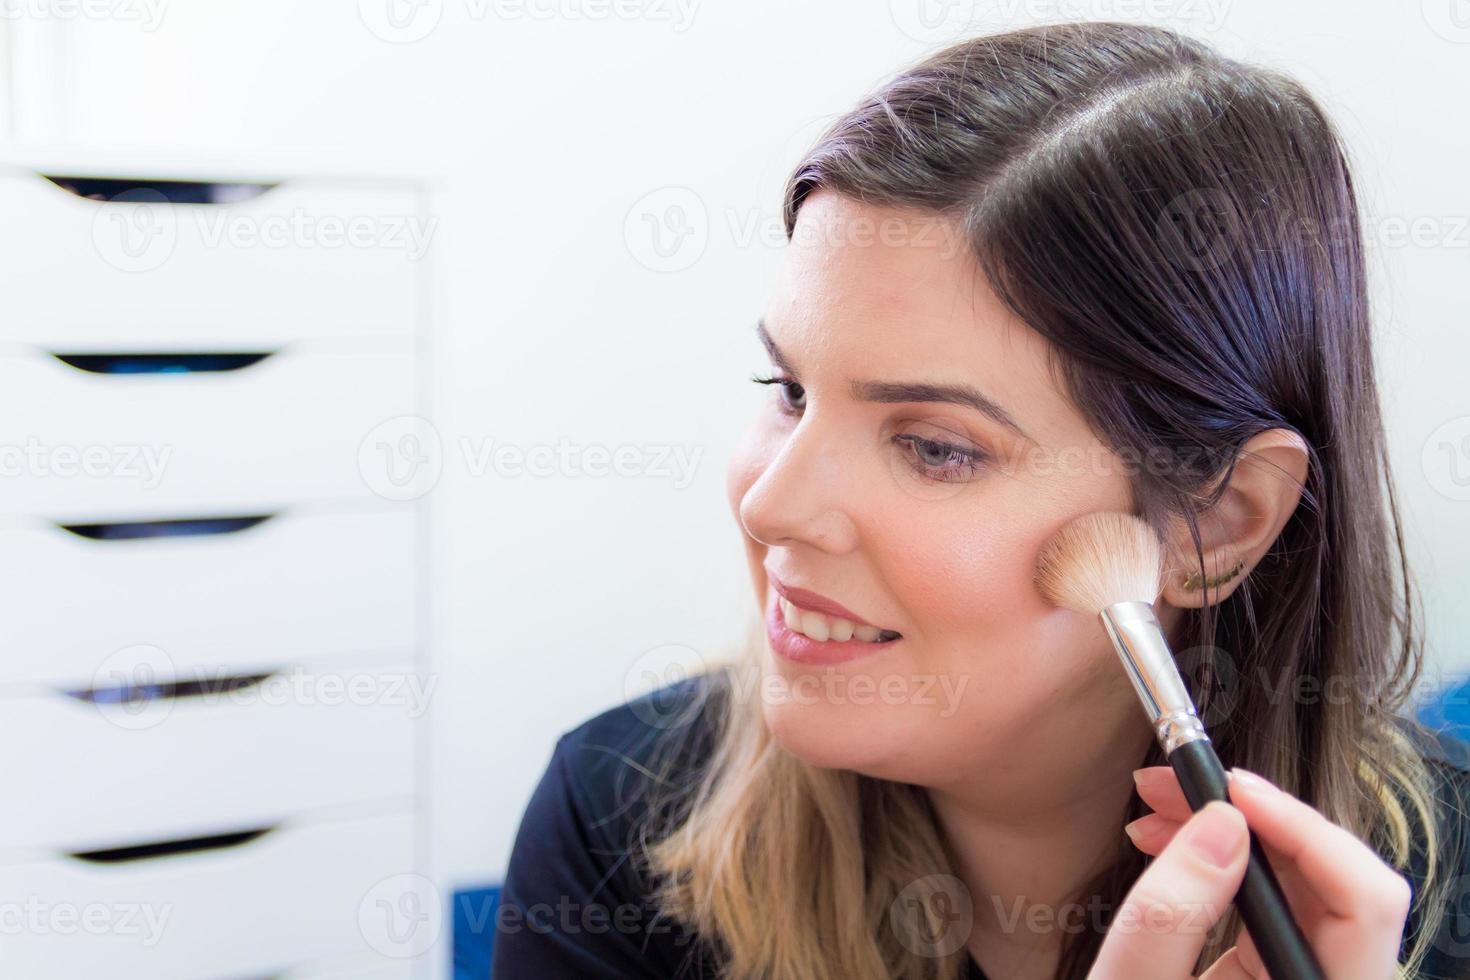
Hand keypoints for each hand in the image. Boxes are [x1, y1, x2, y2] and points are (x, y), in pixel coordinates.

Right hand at [1088, 766, 1410, 978]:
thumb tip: (1221, 822)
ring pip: (1305, 888)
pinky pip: (1275, 907)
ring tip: (1158, 808)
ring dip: (1234, 835)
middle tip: (1174, 784)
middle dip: (1255, 818)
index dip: (1302, 830)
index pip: (1361, 900)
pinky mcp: (1278, 979)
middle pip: (1337, 884)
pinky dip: (1225, 866)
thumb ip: (1173, 910)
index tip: (1230, 791)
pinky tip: (1172, 844)